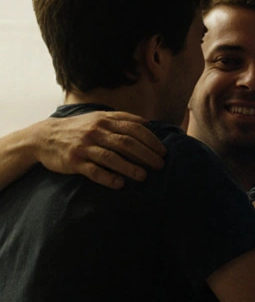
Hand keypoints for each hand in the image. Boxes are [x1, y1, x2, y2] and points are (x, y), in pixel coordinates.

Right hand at [35, 112, 164, 188]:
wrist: (44, 137)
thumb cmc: (79, 128)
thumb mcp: (98, 118)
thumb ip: (122, 119)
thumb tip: (148, 123)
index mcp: (105, 121)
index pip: (134, 129)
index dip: (151, 141)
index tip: (163, 152)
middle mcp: (96, 132)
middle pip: (126, 143)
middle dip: (146, 155)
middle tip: (160, 165)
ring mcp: (84, 147)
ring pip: (111, 157)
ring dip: (130, 167)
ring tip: (144, 176)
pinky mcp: (74, 161)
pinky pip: (93, 170)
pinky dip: (107, 178)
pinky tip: (119, 184)